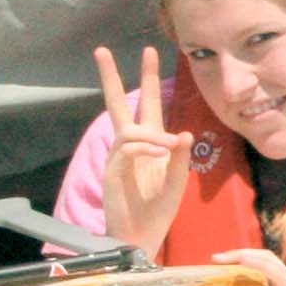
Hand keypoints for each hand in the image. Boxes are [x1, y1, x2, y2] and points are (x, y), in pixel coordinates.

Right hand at [95, 45, 192, 257]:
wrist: (141, 235)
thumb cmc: (159, 209)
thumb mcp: (178, 180)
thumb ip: (181, 157)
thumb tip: (184, 133)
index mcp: (150, 142)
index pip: (147, 103)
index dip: (148, 78)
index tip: (149, 51)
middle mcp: (132, 144)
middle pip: (118, 103)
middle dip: (112, 77)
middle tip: (101, 50)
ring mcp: (119, 156)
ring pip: (126, 126)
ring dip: (152, 134)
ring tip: (169, 147)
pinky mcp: (111, 169)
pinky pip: (126, 147)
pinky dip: (145, 147)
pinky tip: (159, 153)